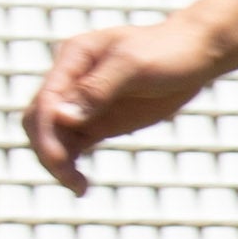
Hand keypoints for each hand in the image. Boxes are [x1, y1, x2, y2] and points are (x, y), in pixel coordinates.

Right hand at [24, 14, 221, 192]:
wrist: (196, 55)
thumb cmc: (169, 50)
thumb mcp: (135, 65)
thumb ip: (98, 88)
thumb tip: (61, 117)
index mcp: (74, 57)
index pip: (46, 99)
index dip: (46, 132)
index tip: (59, 160)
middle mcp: (70, 80)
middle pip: (40, 120)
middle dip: (48, 150)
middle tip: (70, 180)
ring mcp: (82, 102)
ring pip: (53, 137)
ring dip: (57, 164)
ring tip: (79, 188)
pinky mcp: (97, 122)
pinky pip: (72, 146)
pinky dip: (70, 165)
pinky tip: (82, 186)